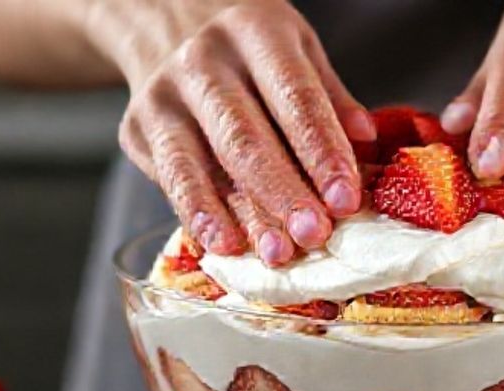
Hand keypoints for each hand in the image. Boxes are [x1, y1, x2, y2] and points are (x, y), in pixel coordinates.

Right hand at [85, 0, 372, 263]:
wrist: (166, 25)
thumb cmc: (249, 51)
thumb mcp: (297, 50)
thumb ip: (330, 98)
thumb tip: (366, 141)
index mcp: (255, 32)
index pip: (295, 98)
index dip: (322, 152)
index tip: (346, 199)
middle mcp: (204, 61)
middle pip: (247, 136)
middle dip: (284, 192)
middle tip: (315, 234)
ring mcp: (164, 95)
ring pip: (206, 163)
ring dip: (244, 214)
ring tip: (277, 253)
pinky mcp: (138, 129)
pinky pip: (173, 180)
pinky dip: (199, 216)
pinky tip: (224, 246)